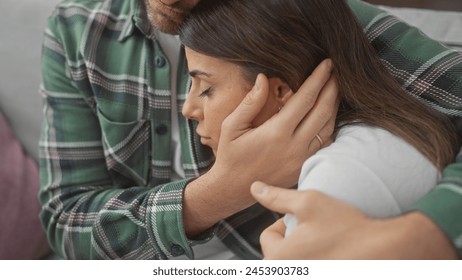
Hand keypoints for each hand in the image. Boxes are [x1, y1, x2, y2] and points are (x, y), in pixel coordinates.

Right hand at [183, 59, 337, 235]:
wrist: (235, 188)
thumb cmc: (231, 155)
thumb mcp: (232, 126)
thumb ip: (249, 102)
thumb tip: (263, 78)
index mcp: (277, 132)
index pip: (306, 99)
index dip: (318, 79)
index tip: (327, 64)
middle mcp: (295, 145)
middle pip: (323, 110)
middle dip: (332, 88)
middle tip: (336, 72)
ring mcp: (303, 157)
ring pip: (328, 126)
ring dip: (334, 105)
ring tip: (335, 89)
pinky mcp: (305, 166)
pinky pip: (326, 143)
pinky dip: (331, 125)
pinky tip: (329, 114)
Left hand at [250, 182, 458, 258]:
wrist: (383, 250)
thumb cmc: (346, 227)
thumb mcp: (309, 202)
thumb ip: (277, 197)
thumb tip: (254, 187)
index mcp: (278, 258)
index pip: (267, 237)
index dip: (284, 223)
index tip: (305, 220)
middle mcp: (288, 273)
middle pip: (277, 254)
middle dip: (290, 241)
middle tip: (313, 233)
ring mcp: (307, 276)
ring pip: (293, 263)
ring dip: (301, 254)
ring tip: (322, 244)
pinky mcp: (320, 276)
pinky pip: (307, 267)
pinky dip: (314, 261)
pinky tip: (330, 255)